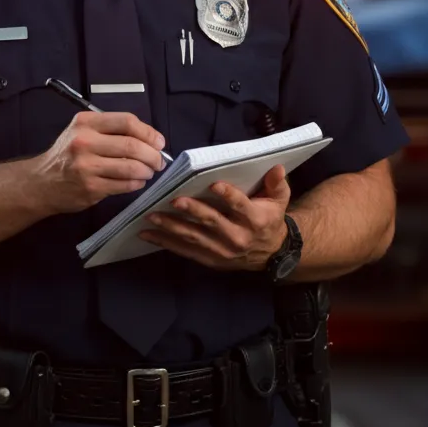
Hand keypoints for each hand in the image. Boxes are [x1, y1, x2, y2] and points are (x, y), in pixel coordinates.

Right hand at [34, 111, 166, 214]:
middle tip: (158, 161)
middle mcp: (84, 142)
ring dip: (147, 171)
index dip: (149, 132)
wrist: (42, 182)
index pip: (126, 121)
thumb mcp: (81, 132)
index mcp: (85, 122)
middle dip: (153, 155)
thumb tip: (150, 139)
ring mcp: (87, 166)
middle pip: (132, 145)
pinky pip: (125, 185)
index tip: (159, 142)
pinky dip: (136, 183)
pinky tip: (136, 181)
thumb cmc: (67, 155)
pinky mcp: (91, 188)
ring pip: (131, 168)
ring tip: (148, 172)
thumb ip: (110, 131)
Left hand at [138, 164, 290, 271]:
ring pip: (194, 237)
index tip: (214, 185)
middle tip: (174, 200)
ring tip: (151, 216)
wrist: (271, 253)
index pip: (241, 206)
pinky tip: (148, 234)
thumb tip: (276, 167)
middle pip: (213, 222)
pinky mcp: (210, 259)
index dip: (229, 196)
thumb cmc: (269, 217)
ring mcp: (222, 251)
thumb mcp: (279, 200)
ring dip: (171, 227)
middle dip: (192, 210)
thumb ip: (277, 183)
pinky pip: (185, 250)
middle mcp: (238, 237)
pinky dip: (165, 242)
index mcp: (256, 220)